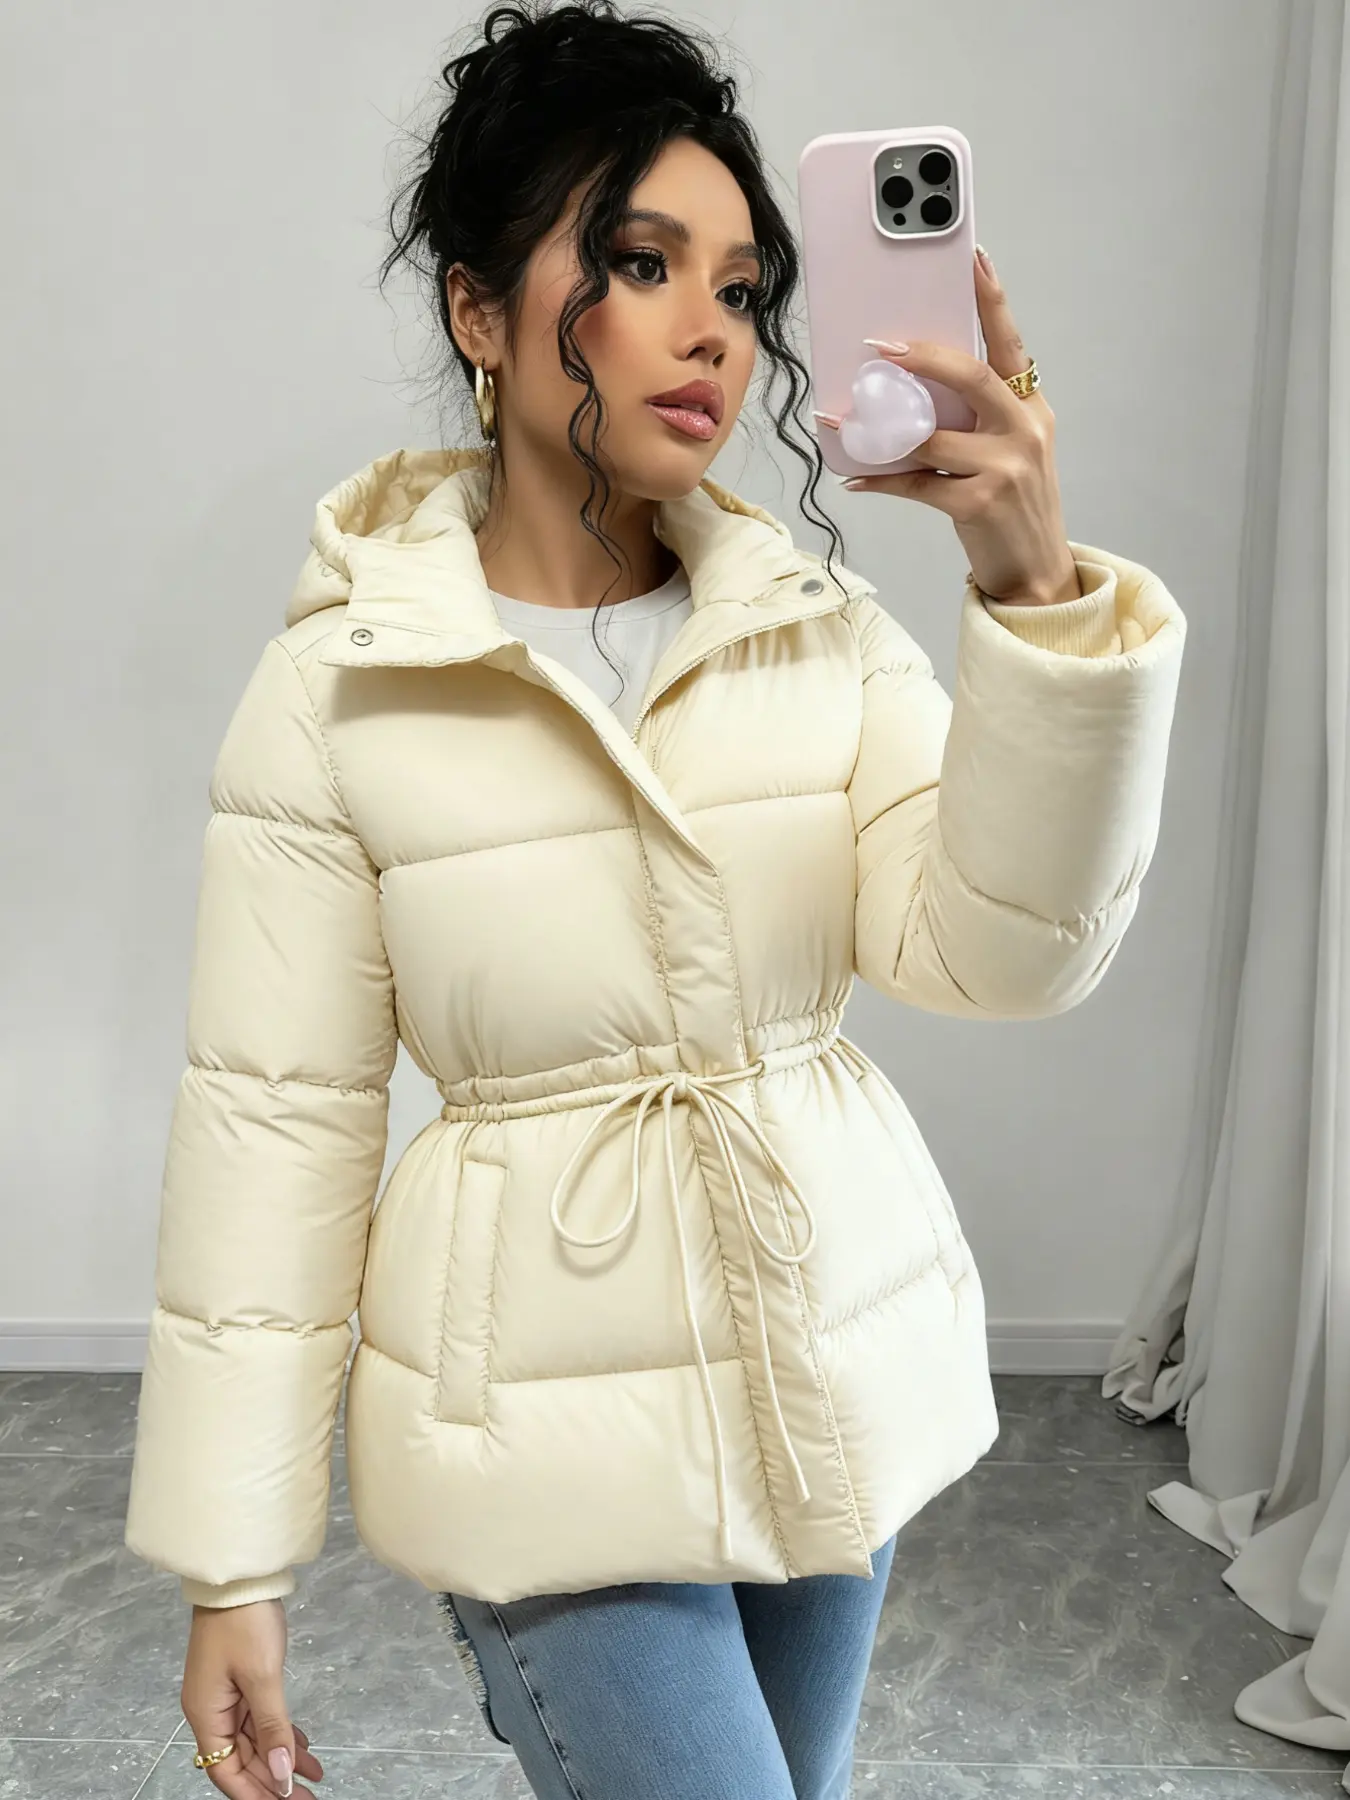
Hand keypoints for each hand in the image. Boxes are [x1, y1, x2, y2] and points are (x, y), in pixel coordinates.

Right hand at [180, 1599, 324, 1796]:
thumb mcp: (262, 1677)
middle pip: (242, 1759)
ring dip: (282, 1756)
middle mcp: (211, 1710)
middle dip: (273, 1780)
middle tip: (308, 1797)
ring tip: (315, 1776)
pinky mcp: (240, 1679)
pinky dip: (281, 1732)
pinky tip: (303, 1746)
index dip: (255, 1793)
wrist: (239, 1576)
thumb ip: (272, 1729)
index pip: (227, 1772)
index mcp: (207, 1715)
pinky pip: (260, 1717)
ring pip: (255, 1739)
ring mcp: (225, 1694)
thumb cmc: (244, 1622)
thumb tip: (280, 1775)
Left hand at [814, 248, 1080, 605]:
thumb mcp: (1010, 450)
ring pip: (933, 436)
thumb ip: (976, 417)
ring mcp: (1005, 468)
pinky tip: (856, 477)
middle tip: (881, 345)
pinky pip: (917, 484)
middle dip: (925, 357)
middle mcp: (1023, 430)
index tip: (974, 259)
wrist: (1037, 572)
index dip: (992, 300)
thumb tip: (911, 389)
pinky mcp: (979, 504)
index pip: (1011, 343)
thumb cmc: (1013, 505)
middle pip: (973, 377)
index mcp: (1030, 407)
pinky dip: (882, 479)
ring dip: (881, 430)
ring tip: (842, 423)